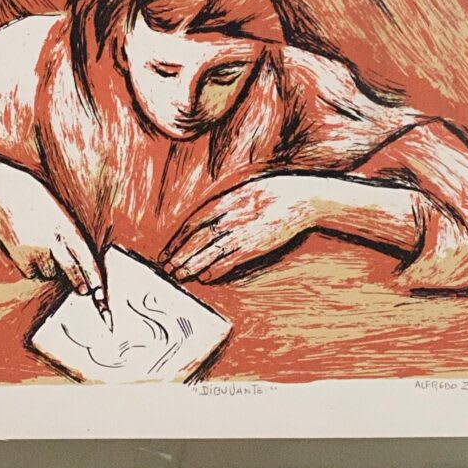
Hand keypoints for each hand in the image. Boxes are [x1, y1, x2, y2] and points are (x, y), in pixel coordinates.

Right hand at [0, 146, 108, 316]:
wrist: (2, 188)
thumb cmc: (32, 197)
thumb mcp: (57, 211)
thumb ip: (67, 234)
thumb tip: (76, 261)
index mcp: (67, 225)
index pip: (86, 257)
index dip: (95, 277)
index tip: (101, 294)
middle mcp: (54, 238)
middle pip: (72, 270)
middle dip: (78, 282)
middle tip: (83, 291)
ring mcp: (36, 247)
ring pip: (48, 272)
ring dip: (47, 267)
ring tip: (37, 244)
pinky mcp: (19, 254)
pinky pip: (30, 272)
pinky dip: (29, 266)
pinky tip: (24, 248)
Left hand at [161, 174, 320, 282]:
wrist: (301, 198)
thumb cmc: (275, 193)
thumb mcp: (245, 190)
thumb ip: (226, 204)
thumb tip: (206, 221)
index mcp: (226, 200)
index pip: (194, 222)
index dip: (178, 238)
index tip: (167, 250)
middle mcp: (230, 215)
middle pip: (198, 238)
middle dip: (179, 254)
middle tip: (166, 268)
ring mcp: (242, 231)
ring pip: (210, 251)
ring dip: (192, 264)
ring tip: (179, 275)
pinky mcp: (255, 245)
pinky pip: (231, 260)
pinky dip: (216, 269)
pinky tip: (205, 277)